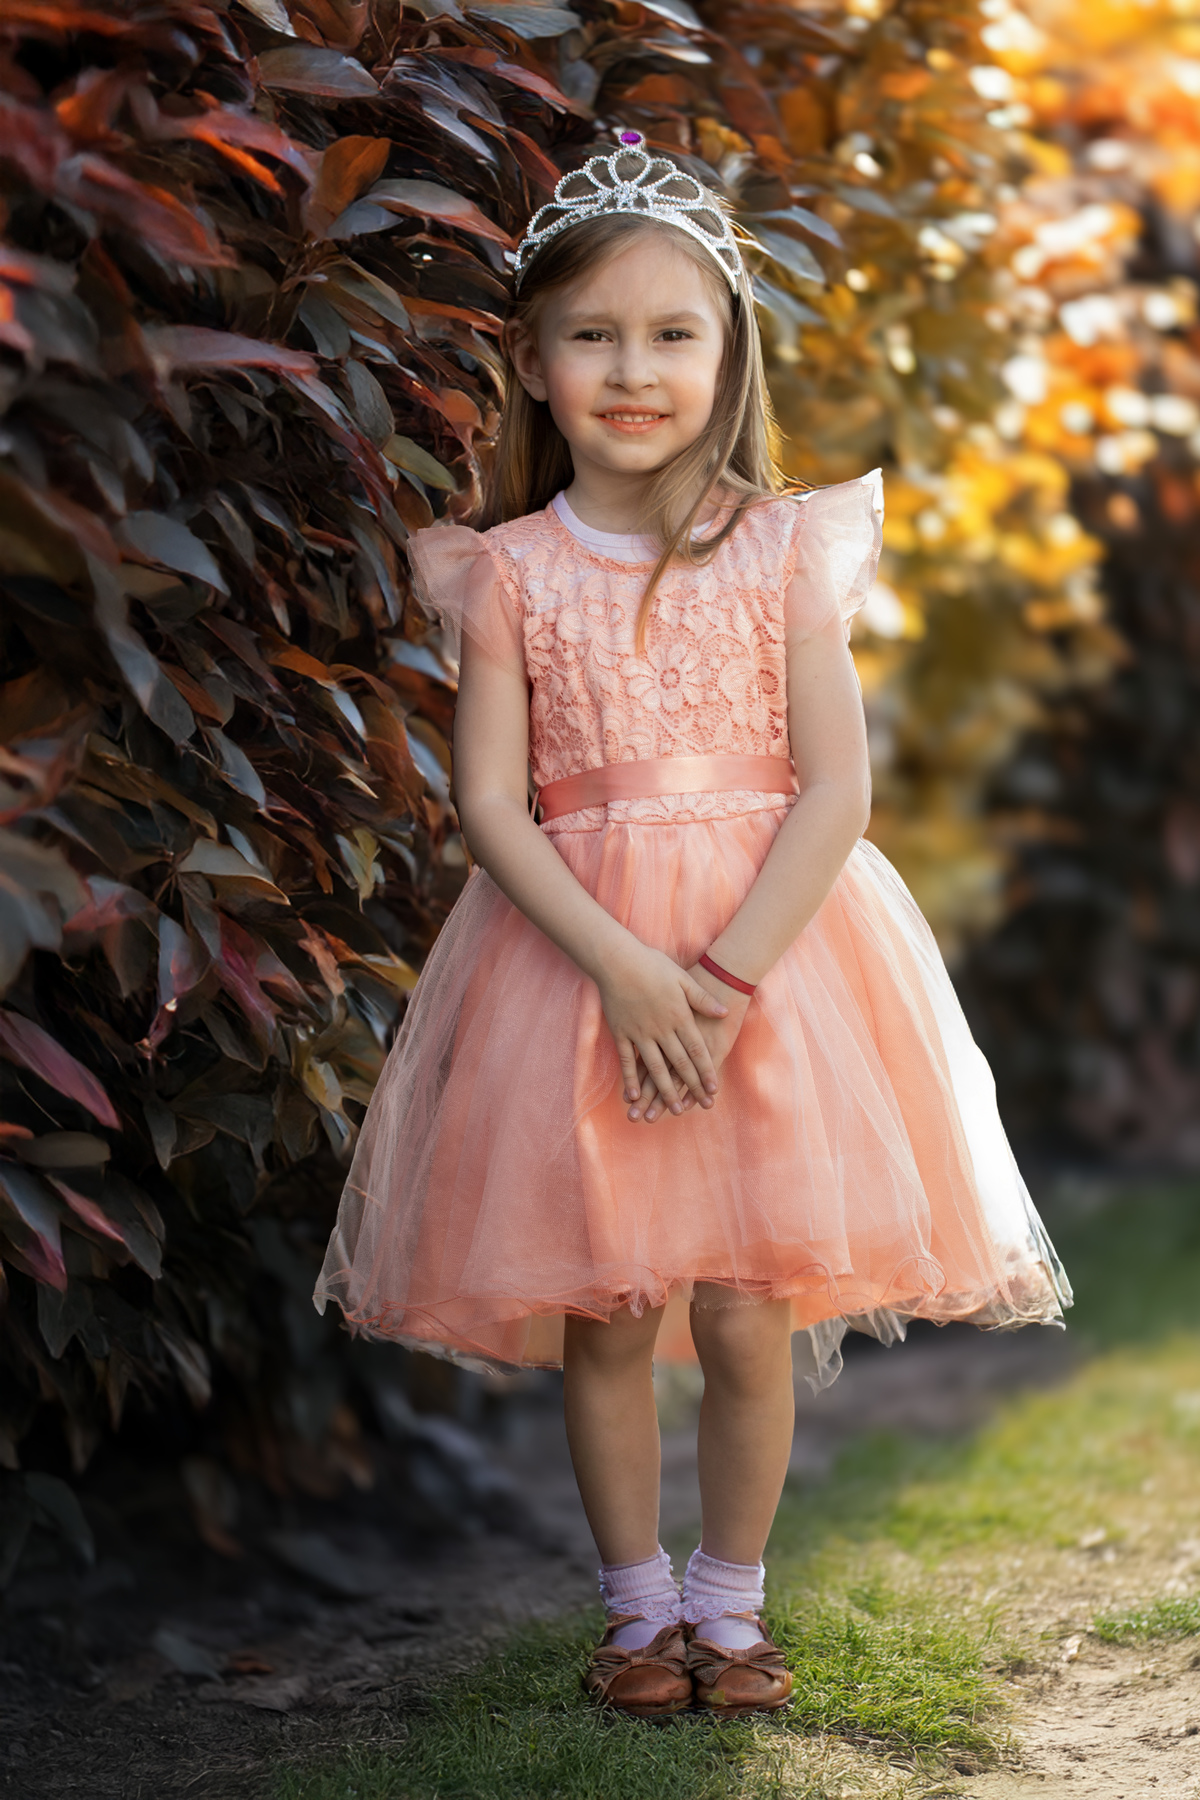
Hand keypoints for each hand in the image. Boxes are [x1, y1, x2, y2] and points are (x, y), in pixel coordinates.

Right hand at [596, 945, 728, 1119]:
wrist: (617, 960)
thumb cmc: (652, 965)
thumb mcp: (683, 978)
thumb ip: (703, 999)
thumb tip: (724, 1013)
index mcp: (679, 1016)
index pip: (697, 1050)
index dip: (706, 1071)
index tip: (713, 1090)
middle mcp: (661, 1029)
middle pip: (680, 1063)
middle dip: (692, 1086)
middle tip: (702, 1105)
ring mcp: (640, 1033)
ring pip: (655, 1068)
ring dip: (665, 1090)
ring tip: (674, 1110)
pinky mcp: (621, 1033)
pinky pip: (626, 1061)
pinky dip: (630, 1079)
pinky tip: (633, 1096)